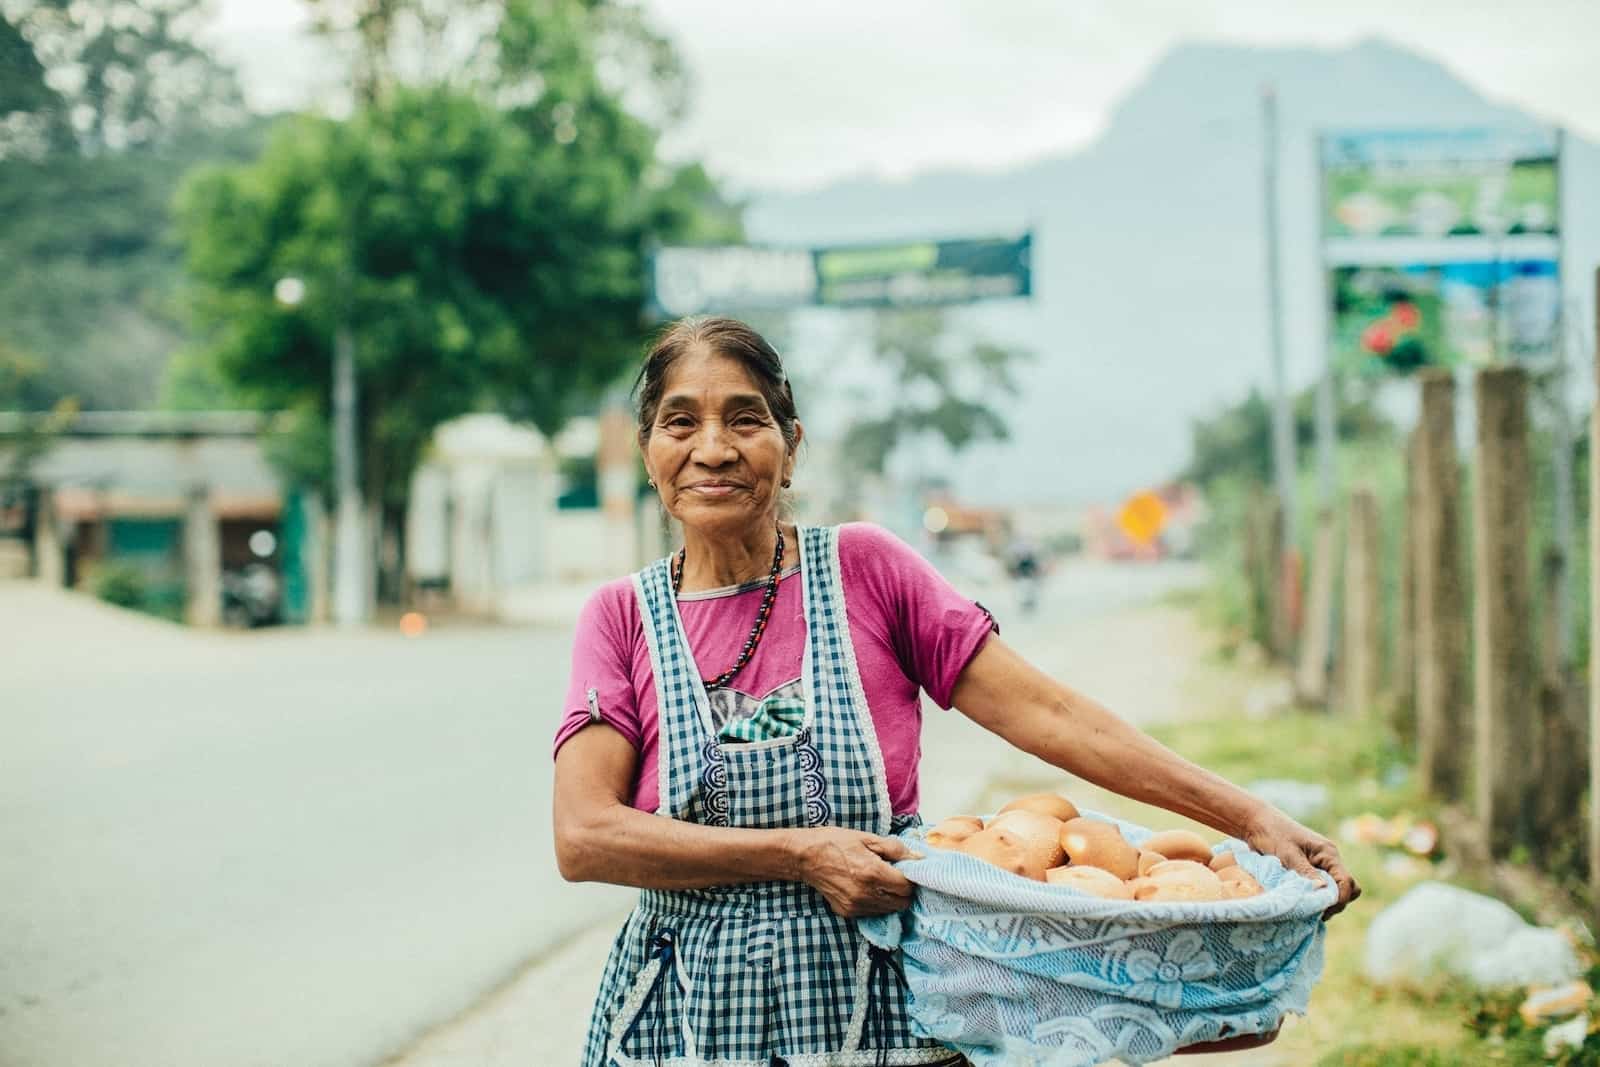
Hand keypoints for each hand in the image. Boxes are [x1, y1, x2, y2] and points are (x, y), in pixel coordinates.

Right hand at [788, 827, 917, 917]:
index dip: (911, 878)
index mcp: (873, 873)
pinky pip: (872, 912)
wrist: (805, 857)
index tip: (907, 870)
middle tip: (896, 876)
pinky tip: (867, 888)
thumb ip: (895, 849)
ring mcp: (856, 906)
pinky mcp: (847, 912)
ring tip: (881, 882)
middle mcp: (866, 894)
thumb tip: (918, 858)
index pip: (907, 887)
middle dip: (904, 891)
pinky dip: (876, 903)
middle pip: (902, 903)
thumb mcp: (867, 838)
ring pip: (888, 910)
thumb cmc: (835, 842)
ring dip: (891, 898)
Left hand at [1239, 805, 1360, 918]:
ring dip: (1322, 902)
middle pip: (1345, 889)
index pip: (1346, 882)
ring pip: (1332, 891)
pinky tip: (1300, 904)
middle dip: (1334, 903)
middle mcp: (1328, 861)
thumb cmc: (1272, 833)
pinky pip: (1318, 889)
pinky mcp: (1308, 872)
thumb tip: (1322, 890)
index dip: (1340, 899)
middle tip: (1314, 914)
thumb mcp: (1288, 853)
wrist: (1256, 824)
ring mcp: (1319, 866)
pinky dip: (1313, 898)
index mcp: (1328, 853)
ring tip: (1305, 910)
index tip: (1323, 912)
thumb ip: (1305, 871)